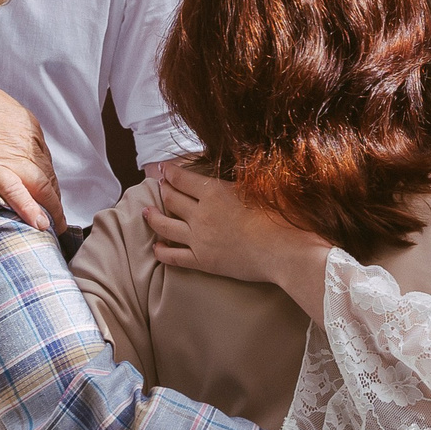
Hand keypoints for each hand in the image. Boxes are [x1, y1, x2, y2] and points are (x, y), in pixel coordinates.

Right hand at [0, 76, 63, 231]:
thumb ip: (9, 125)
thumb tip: (10, 140)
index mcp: (28, 125)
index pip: (44, 159)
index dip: (48, 179)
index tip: (49, 192)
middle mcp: (26, 140)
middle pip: (48, 174)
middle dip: (54, 197)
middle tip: (57, 215)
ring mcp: (11, 153)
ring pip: (40, 185)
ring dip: (50, 207)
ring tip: (55, 226)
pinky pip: (15, 191)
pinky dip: (30, 209)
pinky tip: (40, 224)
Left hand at [144, 163, 332, 311]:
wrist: (284, 252)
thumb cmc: (280, 217)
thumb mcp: (262, 187)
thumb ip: (244, 179)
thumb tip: (240, 170)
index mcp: (214, 191)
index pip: (183, 178)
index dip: (169, 172)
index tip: (163, 168)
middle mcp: (201, 213)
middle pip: (171, 199)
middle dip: (163, 190)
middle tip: (158, 187)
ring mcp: (199, 238)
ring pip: (165, 226)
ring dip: (153, 218)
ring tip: (145, 213)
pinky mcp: (203, 261)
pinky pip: (174, 257)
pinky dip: (162, 251)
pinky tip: (156, 248)